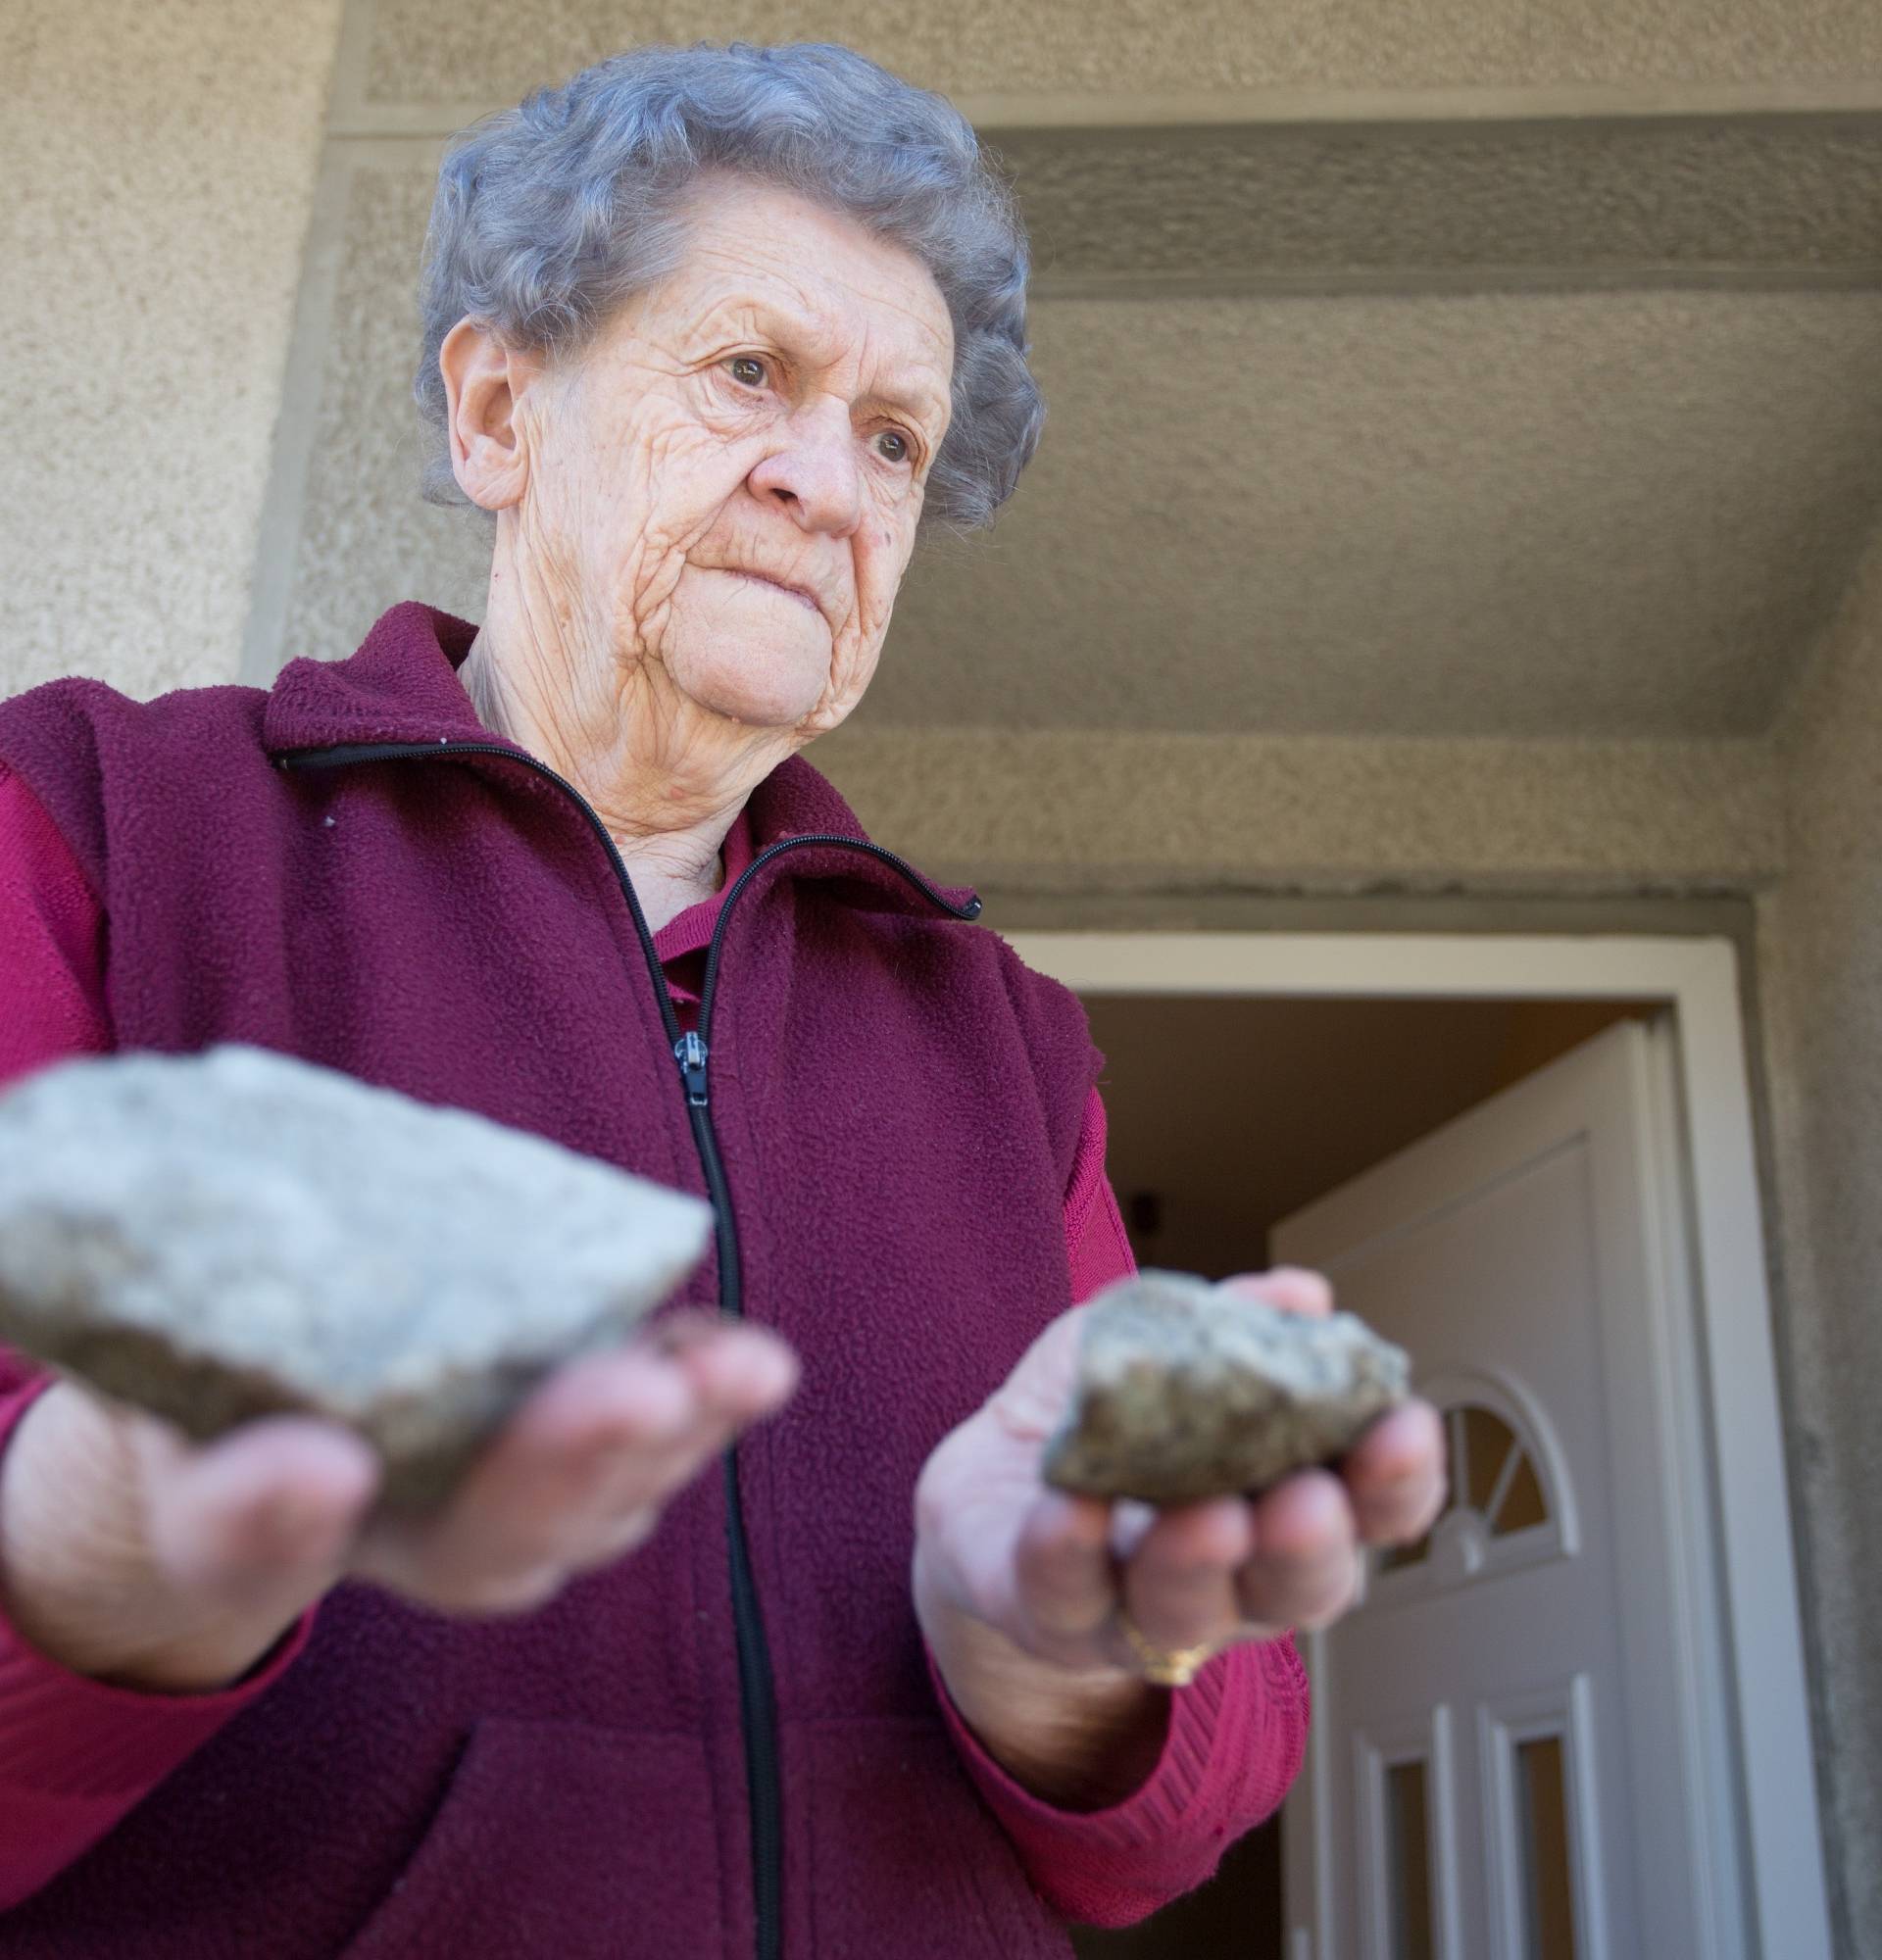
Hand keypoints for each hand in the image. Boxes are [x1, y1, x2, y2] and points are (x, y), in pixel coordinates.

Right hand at [0, 1315, 796, 1692]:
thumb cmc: (191, 1345)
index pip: (236, 1534)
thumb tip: (87, 1143)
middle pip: (471, 1543)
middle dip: (554, 1470)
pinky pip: (640, 1447)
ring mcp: (481, 1512)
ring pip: (587, 1508)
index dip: (267, 1508)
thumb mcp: (143, 1311)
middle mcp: (379, 1535)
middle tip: (621, 1397)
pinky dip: (697, 1398)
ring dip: (668, 1435)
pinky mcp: (560, 1455)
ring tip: (736, 1368)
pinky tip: (741, 1357)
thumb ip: (139, 1258)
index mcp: (232, 1509)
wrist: (242, 1407)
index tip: (311, 1463)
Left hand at [912, 1270, 1443, 1803]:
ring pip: (1188, 1614)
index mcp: (1284, 1505)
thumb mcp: (1163, 1342)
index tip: (1403, 1425)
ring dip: (1200, 1564)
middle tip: (1307, 1499)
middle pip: (1298, 1589)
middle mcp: (1236, 1579)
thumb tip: (1300, 1296)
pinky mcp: (1052, 1617)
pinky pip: (1065, 1596)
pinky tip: (1069, 1508)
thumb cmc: (1105, 1421)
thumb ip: (1231, 1320)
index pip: (1369, 1512)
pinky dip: (1069, 1552)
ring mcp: (1144, 1612)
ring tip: (1204, 1515)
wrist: (994, 1484)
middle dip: (1309, 1546)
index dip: (1399, 1480)